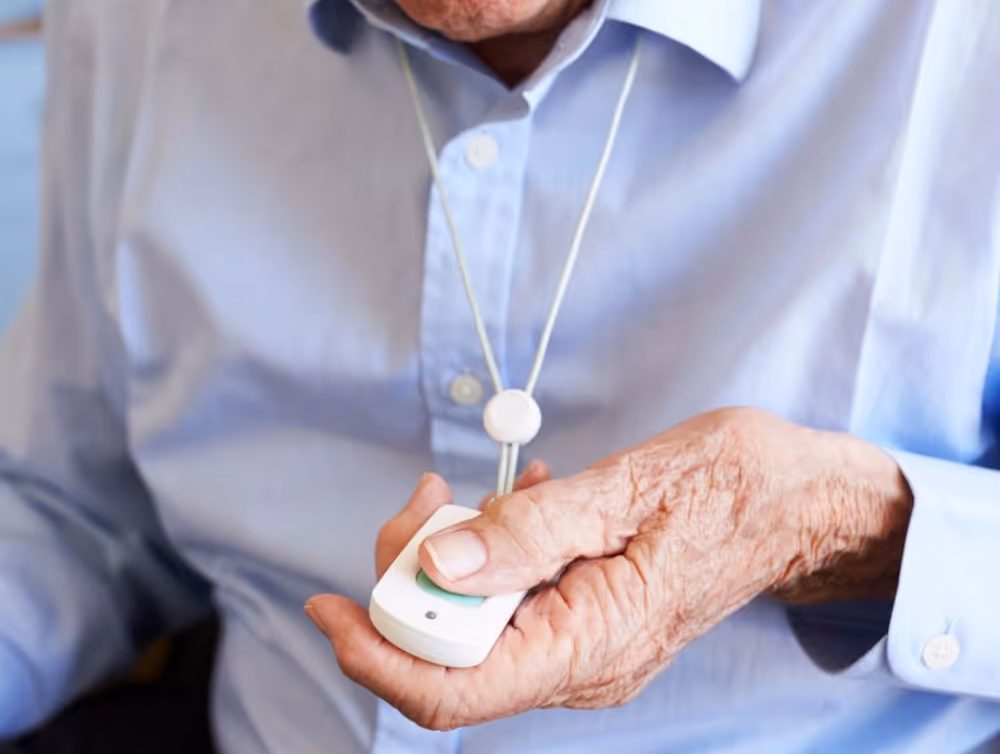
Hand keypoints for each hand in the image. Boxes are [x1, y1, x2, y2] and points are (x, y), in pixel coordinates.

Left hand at [305, 409, 911, 729]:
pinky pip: (514, 604)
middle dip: (416, 578)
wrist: (798, 505)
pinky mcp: (587, 622)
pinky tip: (520, 505)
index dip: (376, 651)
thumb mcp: (627, 492)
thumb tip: (440, 566)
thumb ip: (531, 533)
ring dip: (455, 561)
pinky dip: (495, 556)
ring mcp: (585, 648)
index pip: (453, 689)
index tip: (326, 602)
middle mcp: (582, 664)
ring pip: (478, 626)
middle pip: (453, 652)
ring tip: (475, 495)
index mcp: (591, 644)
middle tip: (429, 498)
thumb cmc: (730, 488)